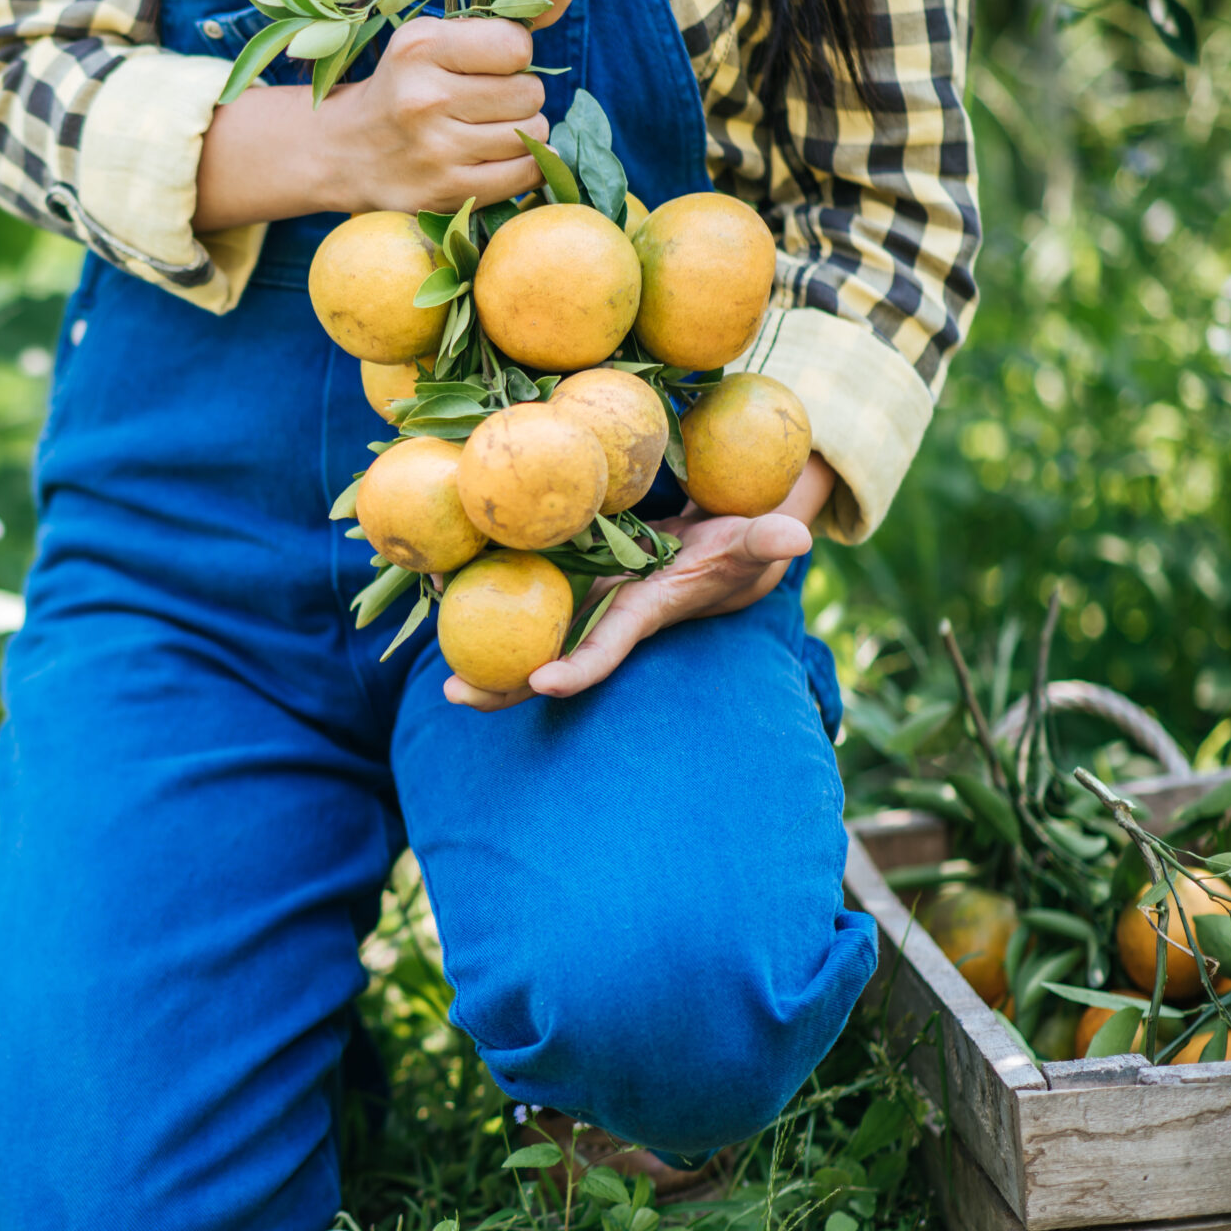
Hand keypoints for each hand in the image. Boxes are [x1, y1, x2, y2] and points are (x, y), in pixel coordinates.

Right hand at [193, 0, 574, 233]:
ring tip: (488, 130)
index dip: (514, 54)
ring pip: (532, 134)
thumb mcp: (437, 39)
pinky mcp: (444, 192)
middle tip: (487, 102)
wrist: (342, 152)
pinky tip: (497, 158)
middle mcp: (425, 100)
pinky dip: (522, 166)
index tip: (491, 64)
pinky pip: (524, 175)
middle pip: (529, 93)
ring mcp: (434, 151)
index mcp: (420, 48)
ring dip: (522, 132)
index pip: (515, 45)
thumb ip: (506, 16)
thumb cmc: (403, 87)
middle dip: (519, 96)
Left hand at [445, 454, 835, 711]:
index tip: (543, 682)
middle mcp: (600, 617)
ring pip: (519, 634)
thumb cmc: (735, 545)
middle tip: (452, 695)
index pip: (605, 649)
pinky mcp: (562, 578)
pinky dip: (477, 597)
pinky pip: (513, 593)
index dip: (577, 668)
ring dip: (476, 649)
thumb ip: (768, 538)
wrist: (718, 550)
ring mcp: (577, 602)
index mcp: (639, 614)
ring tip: (433, 669)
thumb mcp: (752, 539)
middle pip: (545, 659)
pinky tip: (433, 594)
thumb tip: (797, 535)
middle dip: (502, 684)